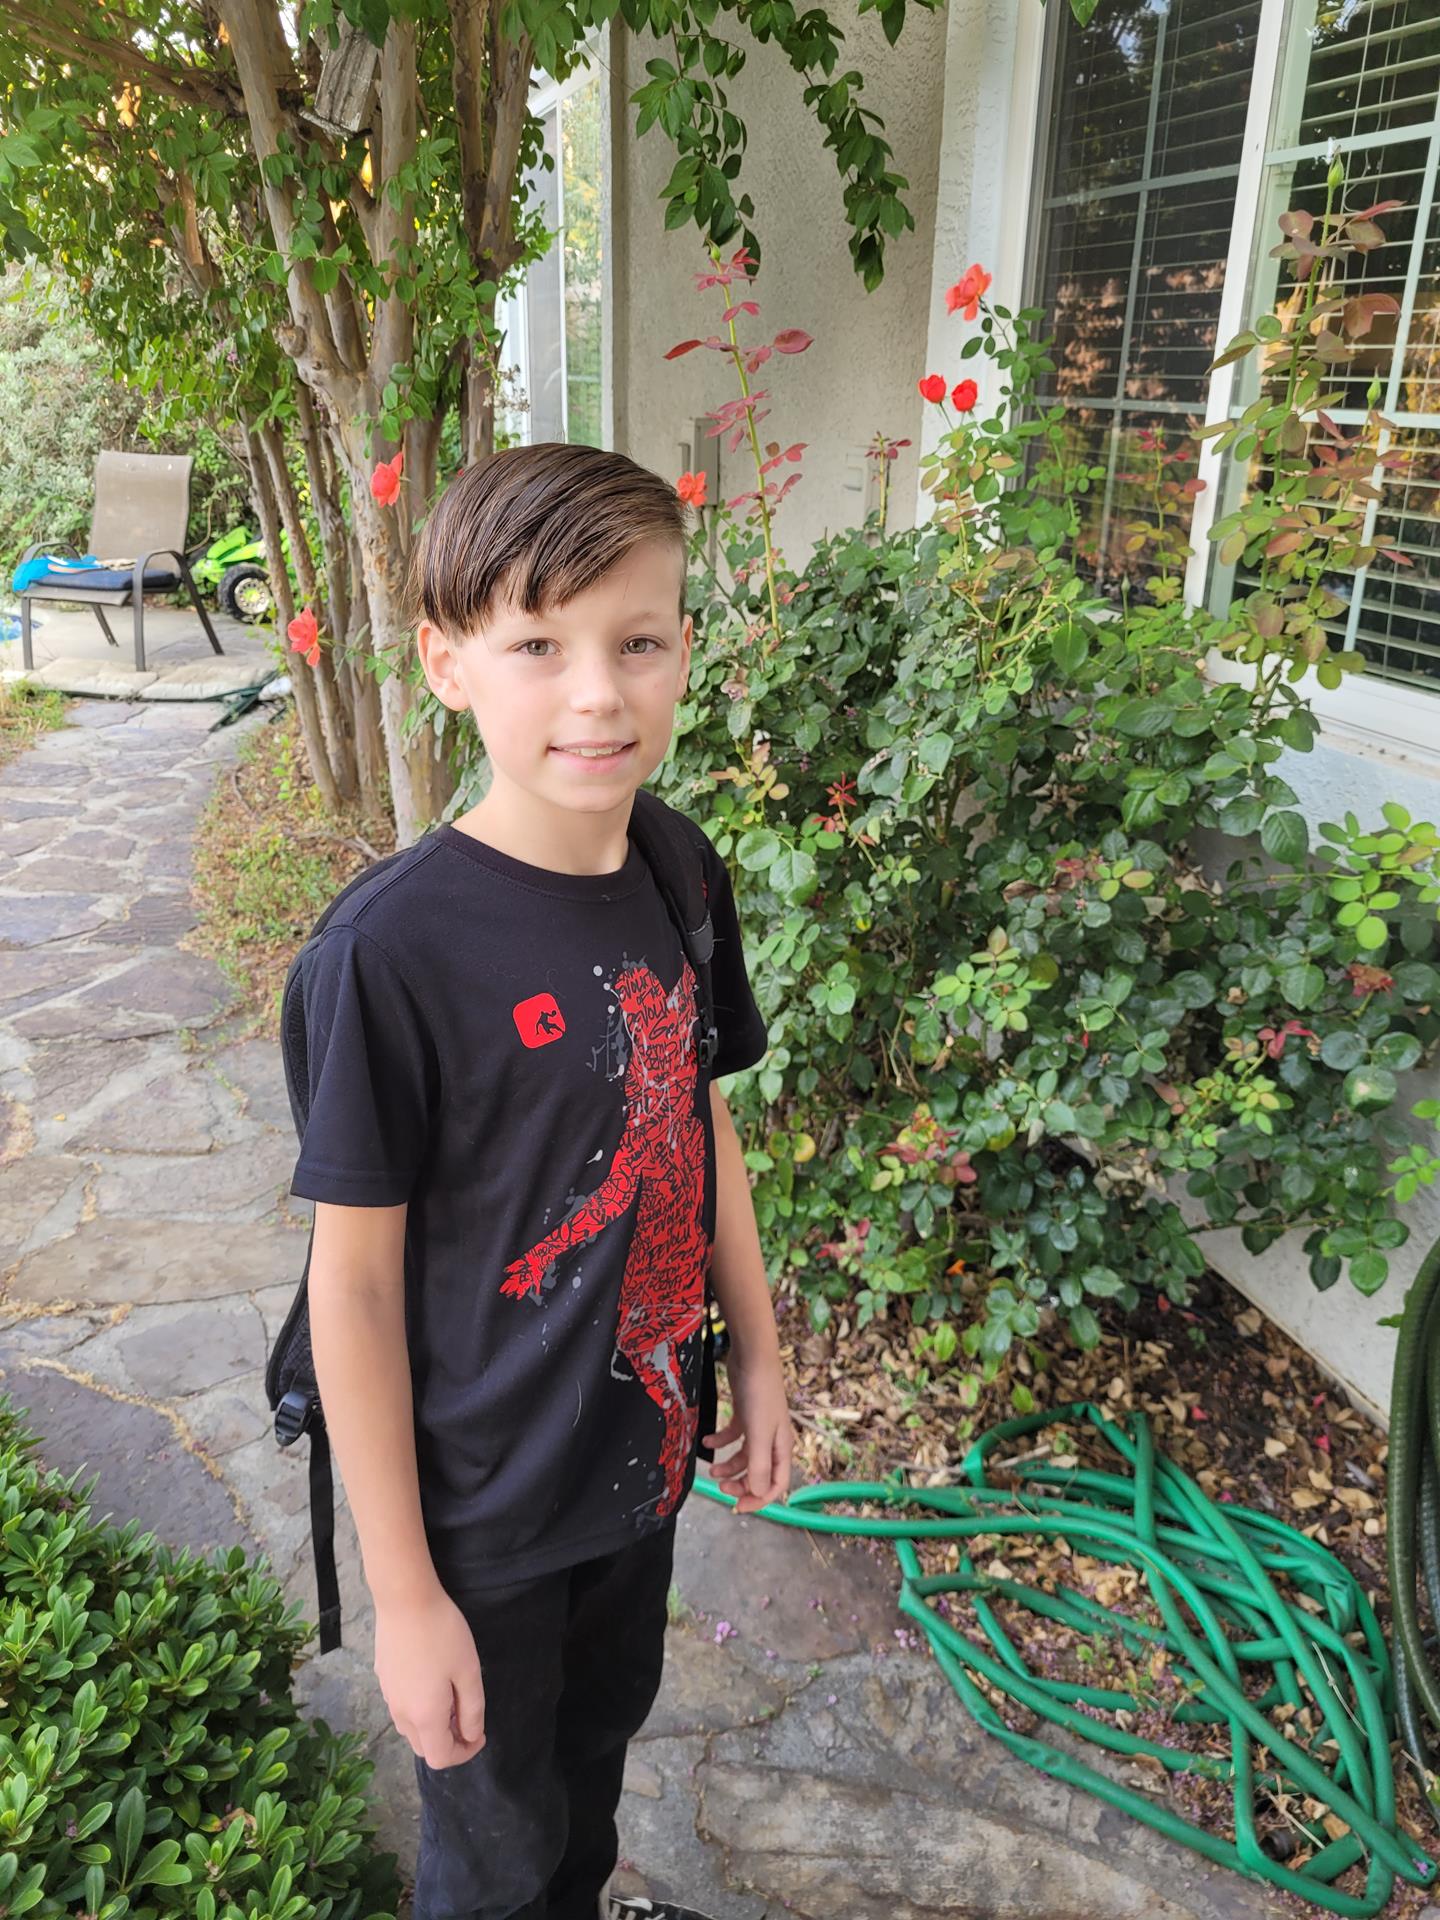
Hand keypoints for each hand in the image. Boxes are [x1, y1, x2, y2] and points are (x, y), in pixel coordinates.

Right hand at [373, 1583, 485, 1768]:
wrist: (405, 1600)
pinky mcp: (383, 1677)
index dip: (464, 1754)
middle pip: (424, 1747)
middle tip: (467, 1717)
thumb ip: (472, 1710)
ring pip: (410, 1728)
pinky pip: (402, 1706)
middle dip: (448, 1742)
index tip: (480, 1733)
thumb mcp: (468, 1671)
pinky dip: (419, 1708)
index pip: (440, 1758)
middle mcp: (401, 1713)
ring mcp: (388, 1695)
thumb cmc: (443, 1634)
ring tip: (451, 1698)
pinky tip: (431, 1678)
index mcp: (424, 1716)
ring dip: (433, 1726)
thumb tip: (471, 1735)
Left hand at [703, 1346, 792, 1513]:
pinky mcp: (745, 1413)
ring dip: (729, 1466)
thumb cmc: (760, 1395)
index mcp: (781, 1448)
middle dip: (741, 1484)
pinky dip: (721, 1440)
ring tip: (711, 1469)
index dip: (758, 1498)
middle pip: (759, 1473)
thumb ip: (759, 1465)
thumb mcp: (759, 1434)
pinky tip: (708, 1440)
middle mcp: (772, 1440)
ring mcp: (759, 1427)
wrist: (753, 1357)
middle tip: (720, 1487)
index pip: (775, 1484)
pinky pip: (734, 1435)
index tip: (737, 1507)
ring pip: (745, 1457)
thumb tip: (757, 1492)